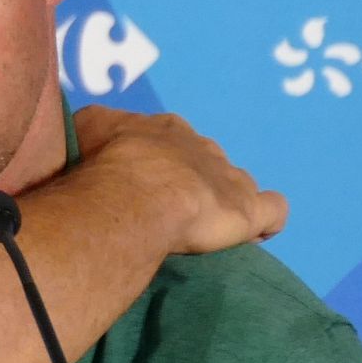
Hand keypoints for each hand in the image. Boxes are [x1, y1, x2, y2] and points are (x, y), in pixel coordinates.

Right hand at [73, 105, 286, 253]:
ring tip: (208, 226)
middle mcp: (203, 147)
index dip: (162, 156)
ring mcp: (231, 178)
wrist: (133, 198)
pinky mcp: (250, 210)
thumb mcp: (88, 128)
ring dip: (226, 199)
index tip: (146, 177)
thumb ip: (96, 128)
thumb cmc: (106, 165)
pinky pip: (273, 211)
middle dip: (194, 178)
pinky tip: (254, 234)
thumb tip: (92, 132)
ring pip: (238, 183)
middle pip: (206, 160)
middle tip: (169, 207)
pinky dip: (267, 220)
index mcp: (167, 129)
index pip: (172, 136)